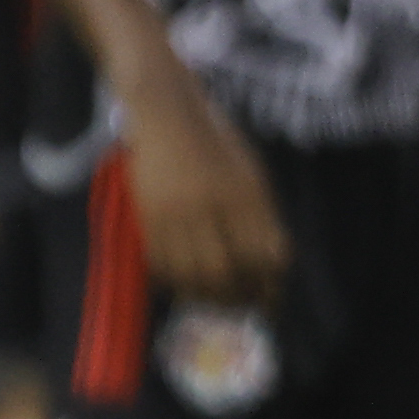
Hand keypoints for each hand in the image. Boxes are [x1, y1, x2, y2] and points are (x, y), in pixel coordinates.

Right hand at [121, 78, 289, 305]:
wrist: (166, 113)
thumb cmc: (216, 142)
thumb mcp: (251, 173)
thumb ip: (261, 217)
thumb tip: (271, 265)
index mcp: (247, 194)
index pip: (266, 254)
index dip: (270, 283)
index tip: (271, 297)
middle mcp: (213, 206)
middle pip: (228, 272)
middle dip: (238, 297)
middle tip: (242, 305)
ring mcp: (177, 212)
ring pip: (192, 274)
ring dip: (206, 296)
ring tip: (215, 300)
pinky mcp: (147, 216)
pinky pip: (160, 263)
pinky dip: (175, 282)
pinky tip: (184, 284)